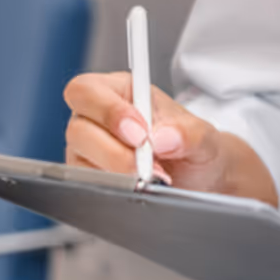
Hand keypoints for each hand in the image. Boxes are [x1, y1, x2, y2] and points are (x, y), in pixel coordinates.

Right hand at [63, 71, 236, 194]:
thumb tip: (162, 138)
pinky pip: (87, 186)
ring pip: (79, 161)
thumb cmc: (193, 145)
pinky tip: (138, 188)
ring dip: (116, 173)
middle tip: (145, 164)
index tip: (140, 132)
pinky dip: (114, 189)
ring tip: (151, 177)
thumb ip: (187, 133)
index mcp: (121, 91)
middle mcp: (97, 119)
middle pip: (77, 129)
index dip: (108, 111)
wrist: (201, 177)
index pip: (87, 90)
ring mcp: (89, 150)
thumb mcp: (202, 135)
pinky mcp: (90, 178)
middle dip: (113, 151)